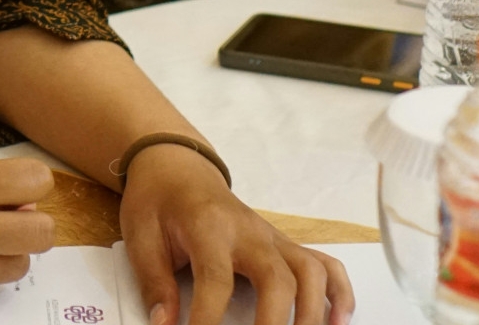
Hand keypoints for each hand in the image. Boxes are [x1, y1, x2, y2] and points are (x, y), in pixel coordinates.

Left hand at [120, 145, 353, 324]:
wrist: (178, 168)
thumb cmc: (158, 200)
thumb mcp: (140, 236)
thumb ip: (154, 282)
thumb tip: (165, 324)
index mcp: (208, 225)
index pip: (216, 277)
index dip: (208, 317)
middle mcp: (249, 230)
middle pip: (276, 277)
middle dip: (274, 323)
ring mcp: (271, 236)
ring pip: (309, 270)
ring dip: (312, 311)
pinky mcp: (283, 243)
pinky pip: (322, 262)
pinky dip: (338, 290)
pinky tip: (338, 319)